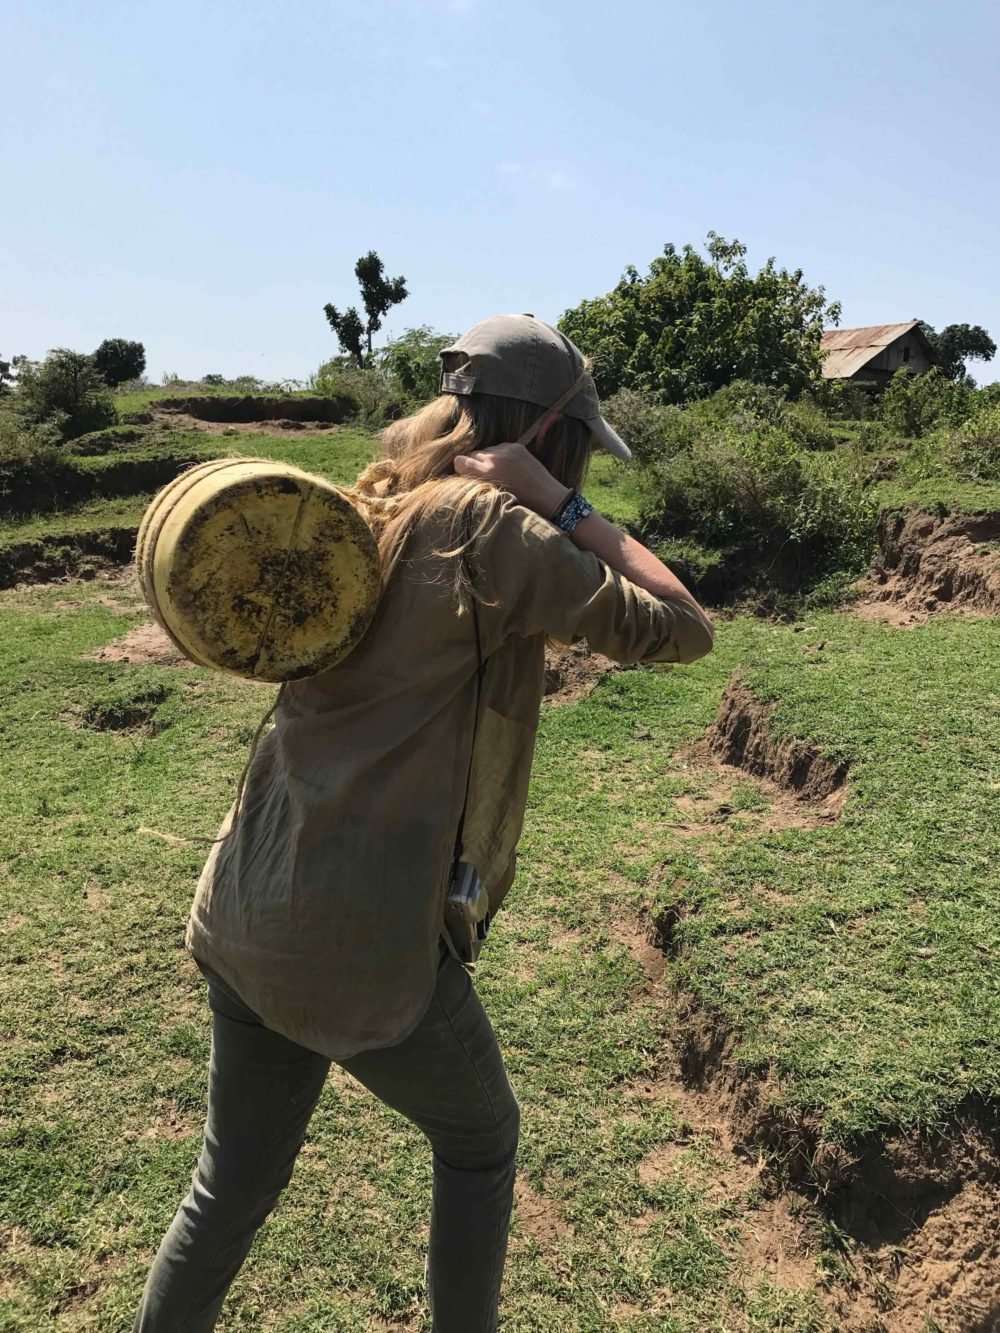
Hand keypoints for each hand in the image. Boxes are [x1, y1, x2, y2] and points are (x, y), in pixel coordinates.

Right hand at [453, 443, 569, 517]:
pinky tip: (508, 466)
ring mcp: (506, 450)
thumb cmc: (518, 504)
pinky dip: (500, 455)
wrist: (547, 497)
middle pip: (472, 454)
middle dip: (474, 464)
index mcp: (485, 473)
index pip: (459, 461)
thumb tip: (463, 474)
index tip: (467, 477)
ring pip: (486, 450)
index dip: (461, 469)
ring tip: (499, 471)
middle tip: (483, 476)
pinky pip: (499, 447)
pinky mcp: (516, 446)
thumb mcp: (491, 496)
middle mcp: (493, 458)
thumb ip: (476, 483)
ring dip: (488, 459)